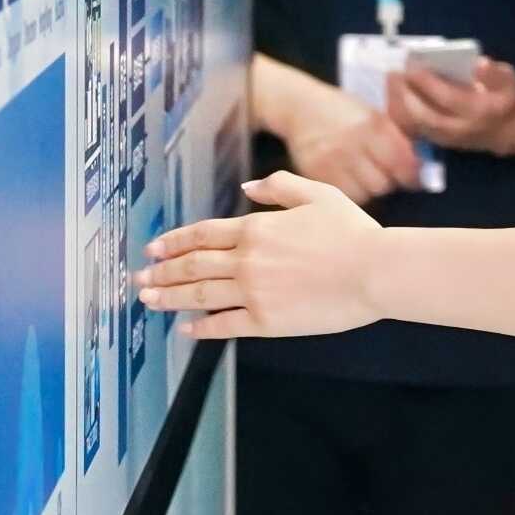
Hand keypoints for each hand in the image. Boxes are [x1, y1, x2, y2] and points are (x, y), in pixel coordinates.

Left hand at [139, 174, 384, 340]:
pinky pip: (224, 325)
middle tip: (139, 277)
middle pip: (192, 266)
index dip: (174, 241)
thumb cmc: (353, 232)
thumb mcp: (318, 195)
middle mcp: (247, 260)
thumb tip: (249, 185)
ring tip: (148, 300)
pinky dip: (202, 328)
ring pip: (199, 295)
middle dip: (161, 271)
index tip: (154, 248)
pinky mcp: (267, 321)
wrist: (374, 270)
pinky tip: (187, 329)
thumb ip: (279, 187)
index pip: (202, 235)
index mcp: (256, 229)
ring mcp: (253, 292)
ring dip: (169, 297)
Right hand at [286, 90, 423, 204]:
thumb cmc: (344, 110)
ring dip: (370, 188)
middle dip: (389, 181)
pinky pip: (343, 195)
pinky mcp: (313, 172)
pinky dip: (350, 191)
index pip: (402, 163)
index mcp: (373, 125)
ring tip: (365, 175)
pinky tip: (349, 179)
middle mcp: (352, 143)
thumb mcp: (374, 114)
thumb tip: (422, 167)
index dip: (412, 175)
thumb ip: (397, 138)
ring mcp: (331, 159)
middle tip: (385, 173)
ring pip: (364, 193)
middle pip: (383, 183)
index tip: (413, 178)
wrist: (300, 105)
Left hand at [389, 56, 514, 156]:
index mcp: (480, 111)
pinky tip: (394, 95)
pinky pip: (414, 129)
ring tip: (391, 81)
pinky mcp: (438, 141)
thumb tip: (478, 64)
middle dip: (407, 94)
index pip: (449, 99)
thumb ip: (493, 73)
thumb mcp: (508, 79)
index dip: (429, 83)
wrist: (506, 131)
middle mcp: (461, 128)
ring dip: (400, 103)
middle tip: (394, 73)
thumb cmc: (503, 98)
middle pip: (426, 115)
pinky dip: (401, 113)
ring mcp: (448, 138)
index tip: (412, 66)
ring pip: (417, 124)